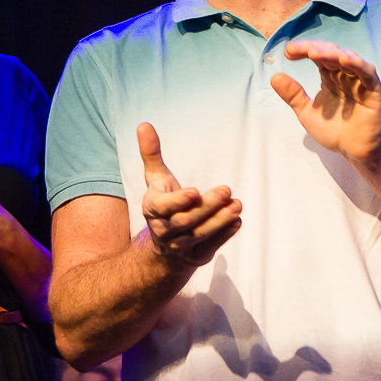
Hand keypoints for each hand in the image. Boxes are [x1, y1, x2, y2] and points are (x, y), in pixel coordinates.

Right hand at [137, 122, 241, 267]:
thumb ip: (152, 154)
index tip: (195, 191)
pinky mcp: (197, 256)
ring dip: (220, 220)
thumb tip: (144, 124)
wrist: (162, 249)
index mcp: (153, 210)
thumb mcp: (156, 179)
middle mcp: (164, 231)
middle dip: (207, 206)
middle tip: (226, 189)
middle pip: (186, 220)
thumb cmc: (163, 204)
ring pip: (200, 234)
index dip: (178, 201)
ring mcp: (181, 246)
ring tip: (237, 204)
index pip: (163, 208)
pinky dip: (225, 235)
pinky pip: (211, 246)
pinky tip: (237, 220)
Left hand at [270, 40, 380, 164]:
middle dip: (314, 49)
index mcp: (330, 77)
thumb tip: (274, 77)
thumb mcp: (307, 112)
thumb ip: (293, 95)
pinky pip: (368, 73)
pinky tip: (344, 59)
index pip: (318, 56)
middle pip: (331, 53)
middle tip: (296, 50)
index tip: (288, 52)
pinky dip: (357, 64)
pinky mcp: (374, 91)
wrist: (356, 152)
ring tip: (315, 53)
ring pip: (348, 59)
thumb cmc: (335, 131)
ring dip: (331, 54)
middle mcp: (345, 75)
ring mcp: (360, 82)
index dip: (304, 50)